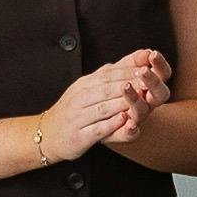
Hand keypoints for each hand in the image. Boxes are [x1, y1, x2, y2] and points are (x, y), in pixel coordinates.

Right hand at [45, 51, 168, 159]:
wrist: (48, 134)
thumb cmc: (75, 110)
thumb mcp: (88, 89)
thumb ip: (109, 76)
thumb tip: (131, 60)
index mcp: (83, 85)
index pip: (108, 74)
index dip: (128, 71)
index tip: (148, 68)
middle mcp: (79, 99)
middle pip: (106, 89)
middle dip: (129, 84)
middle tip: (148, 81)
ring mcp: (78, 118)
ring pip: (102, 108)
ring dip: (122, 102)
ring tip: (141, 98)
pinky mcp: (78, 136)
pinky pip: (96, 129)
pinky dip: (111, 124)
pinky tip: (124, 120)